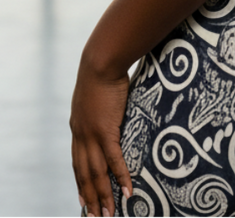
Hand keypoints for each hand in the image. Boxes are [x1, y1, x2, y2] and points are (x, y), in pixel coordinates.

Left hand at [70, 55, 132, 217]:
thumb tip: (110, 107)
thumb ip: (100, 106)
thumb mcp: (96, 93)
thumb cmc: (102, 71)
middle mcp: (81, 135)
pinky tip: (127, 191)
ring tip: (109, 214)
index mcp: (78, 126)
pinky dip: (121, 177)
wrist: (100, 61)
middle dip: (89, 198)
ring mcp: (92, 134)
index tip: (82, 200)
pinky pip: (114, 159)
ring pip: (96, 173)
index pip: (77, 162)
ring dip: (103, 195)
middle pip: (84, 174)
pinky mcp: (106, 130)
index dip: (80, 182)